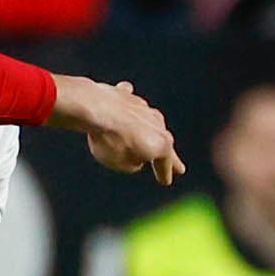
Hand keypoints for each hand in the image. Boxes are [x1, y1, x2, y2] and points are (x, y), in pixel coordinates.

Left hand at [55, 76, 184, 184]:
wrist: (95, 107)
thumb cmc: (110, 140)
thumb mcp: (122, 164)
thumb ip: (133, 163)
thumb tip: (135, 153)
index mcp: (162, 144)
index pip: (165, 163)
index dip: (165, 173)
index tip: (166, 181)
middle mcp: (157, 124)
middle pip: (164, 142)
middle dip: (169, 155)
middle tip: (179, 167)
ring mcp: (142, 108)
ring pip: (149, 122)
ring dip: (150, 131)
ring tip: (152, 138)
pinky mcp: (124, 96)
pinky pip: (128, 102)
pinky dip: (128, 104)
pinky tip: (128, 94)